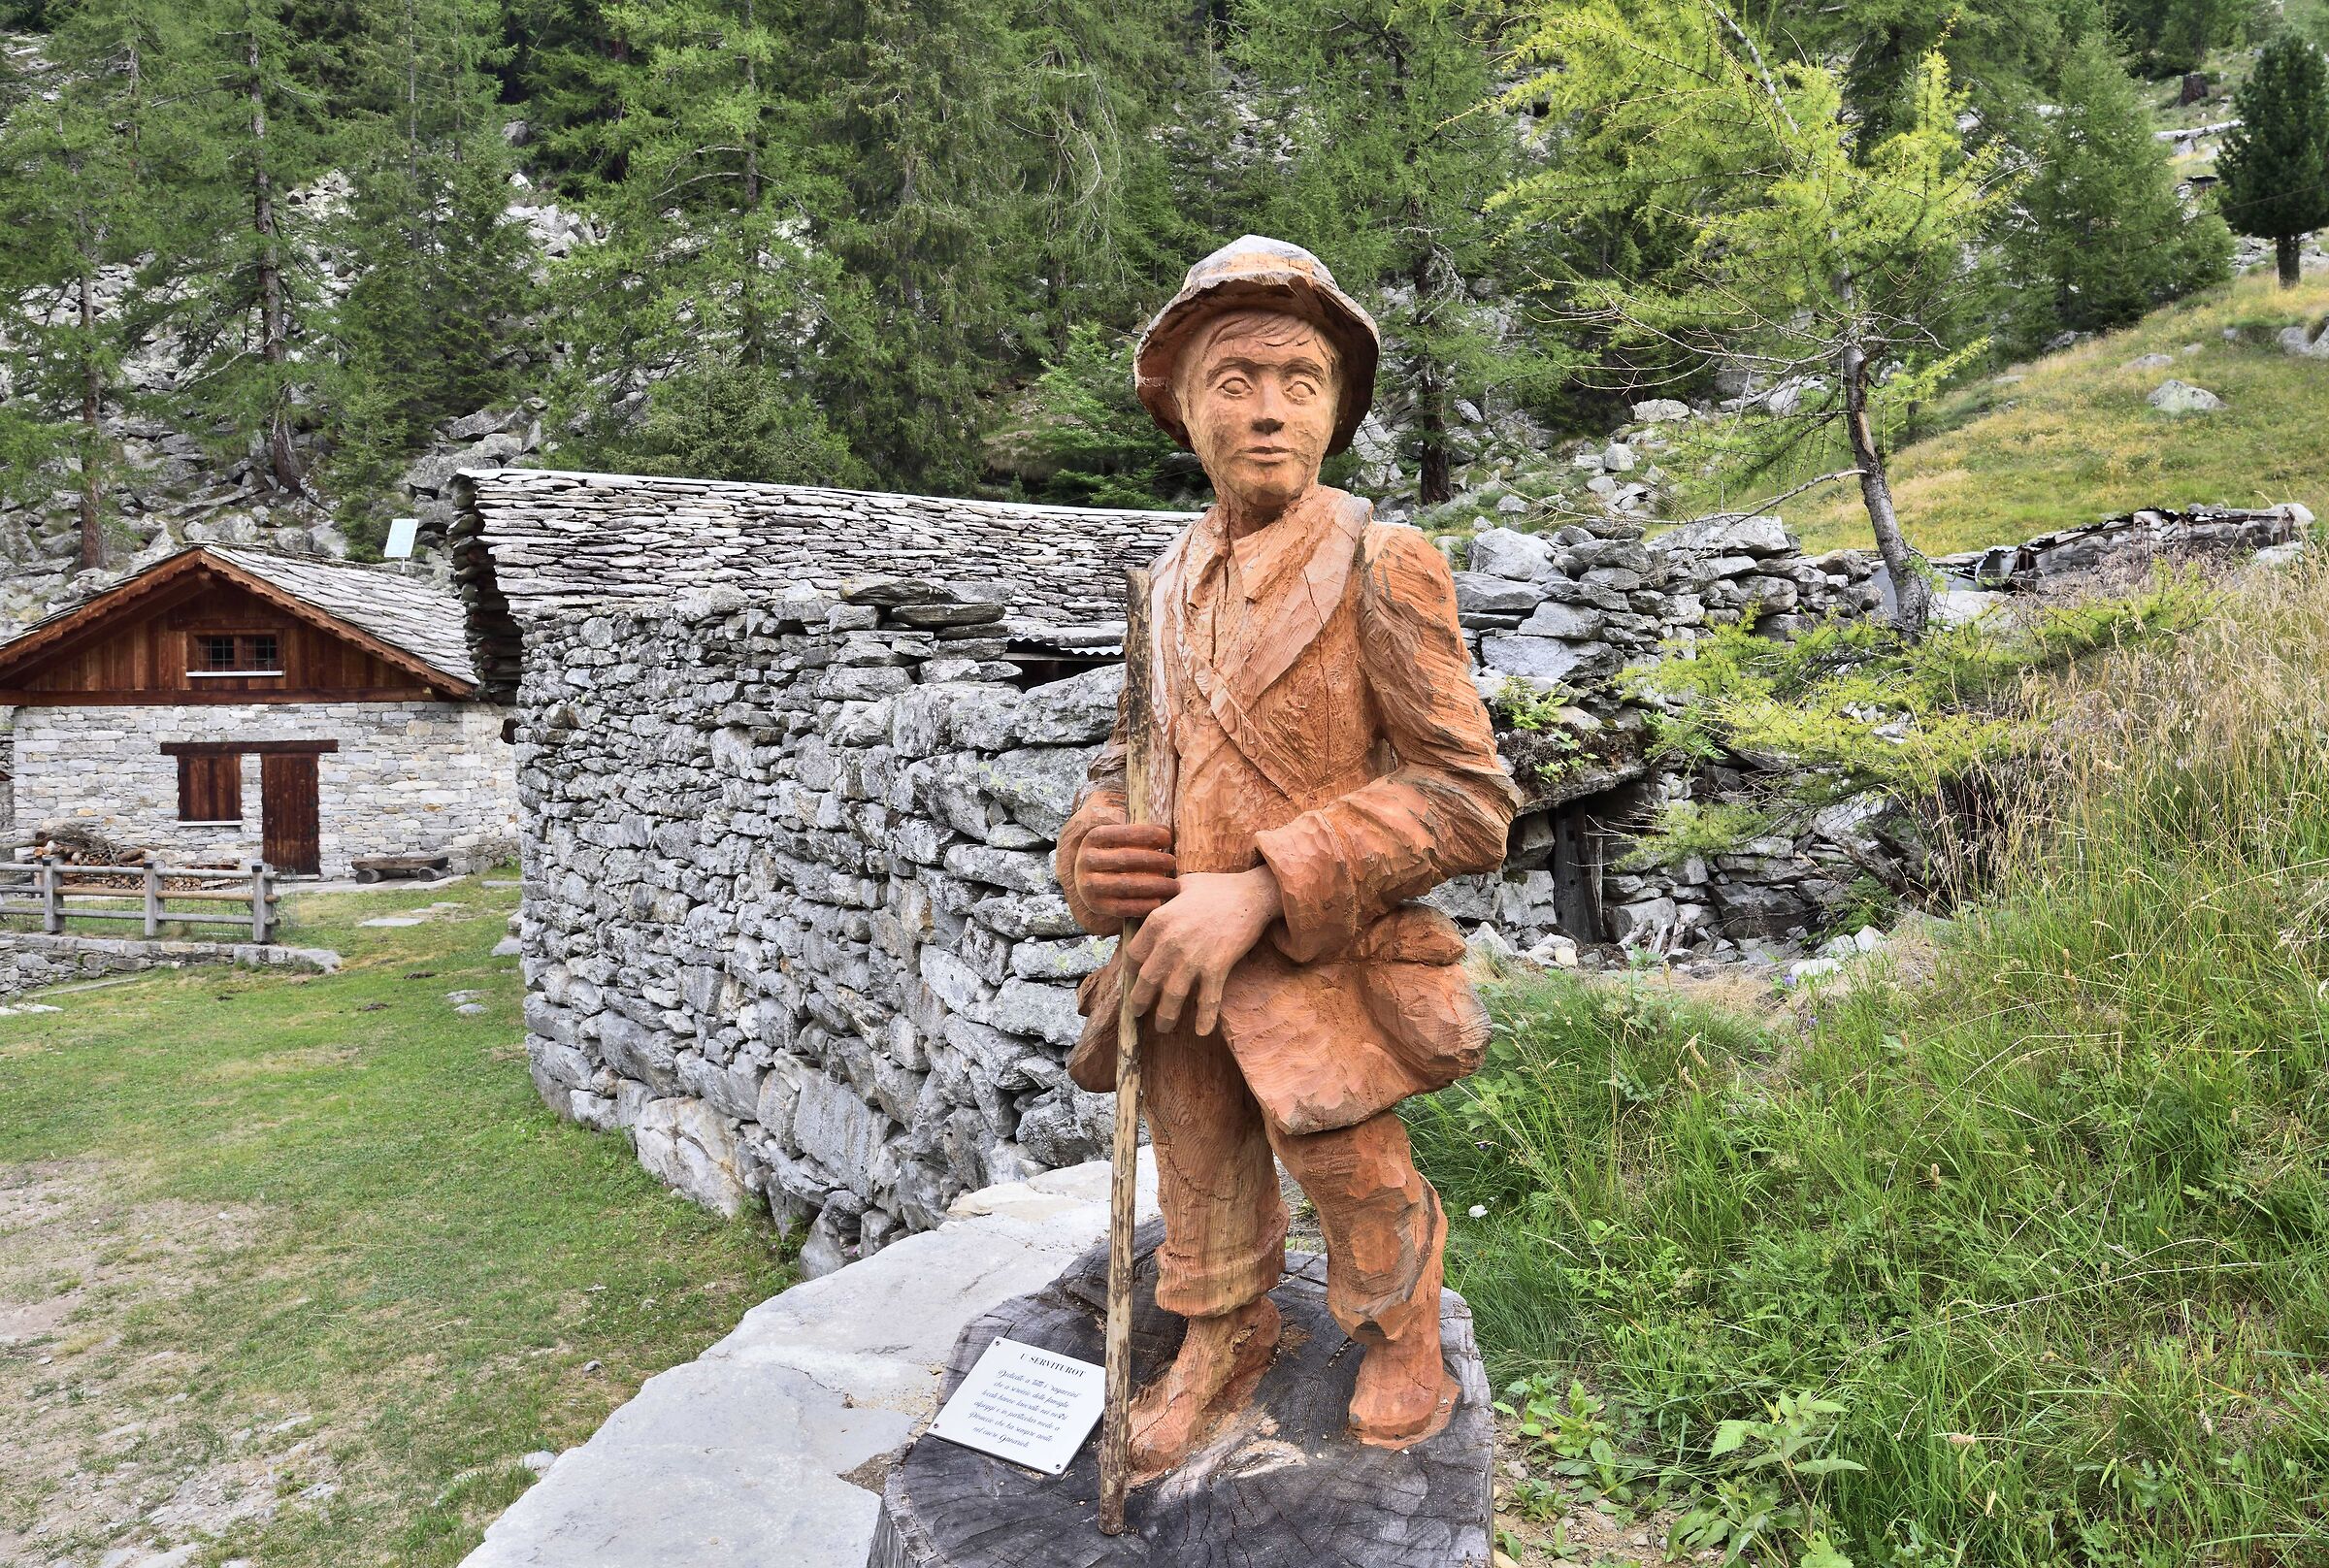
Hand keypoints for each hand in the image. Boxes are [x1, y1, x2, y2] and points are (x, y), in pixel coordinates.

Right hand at [1076, 822, 1177, 920]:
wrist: (1090, 880)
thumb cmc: (1116, 856)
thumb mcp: (1120, 840)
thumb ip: (1141, 835)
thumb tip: (1167, 833)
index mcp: (1094, 838)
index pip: (1123, 833)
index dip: (1148, 834)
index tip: (1168, 838)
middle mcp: (1086, 860)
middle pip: (1125, 858)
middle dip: (1154, 860)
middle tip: (1172, 862)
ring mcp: (1088, 884)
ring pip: (1125, 885)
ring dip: (1154, 885)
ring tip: (1173, 886)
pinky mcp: (1095, 905)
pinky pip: (1122, 907)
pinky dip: (1142, 905)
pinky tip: (1159, 902)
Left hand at [1124, 866, 1282, 1036]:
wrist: (1252, 895)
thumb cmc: (1216, 888)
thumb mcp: (1180, 886)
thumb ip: (1162, 900)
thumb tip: (1149, 905)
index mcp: (1158, 920)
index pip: (1133, 954)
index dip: (1131, 969)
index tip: (1134, 977)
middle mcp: (1170, 942)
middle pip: (1146, 980)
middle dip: (1139, 1001)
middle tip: (1136, 1011)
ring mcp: (1193, 957)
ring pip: (1172, 996)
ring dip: (1165, 1016)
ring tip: (1162, 1027)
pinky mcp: (1217, 967)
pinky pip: (1208, 1000)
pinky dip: (1205, 1018)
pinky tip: (1201, 1031)